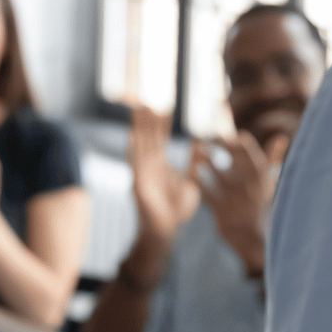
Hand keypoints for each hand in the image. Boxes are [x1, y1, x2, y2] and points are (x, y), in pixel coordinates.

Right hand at [127, 106, 198, 245]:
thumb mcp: (190, 184)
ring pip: (139, 145)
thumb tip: (200, 148)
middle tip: (145, 100)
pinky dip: (132, 150)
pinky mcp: (138, 184)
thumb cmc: (175, 210)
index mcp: (159, 165)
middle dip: (146, 120)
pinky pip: (134, 164)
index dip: (160, 124)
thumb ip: (193, 166)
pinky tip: (131, 136)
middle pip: (146, 138)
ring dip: (138, 128)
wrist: (165, 231)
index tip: (163, 107)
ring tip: (137, 111)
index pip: (159, 139)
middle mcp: (148, 166)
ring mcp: (141, 173)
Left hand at [190, 132, 285, 278]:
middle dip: (213, 143)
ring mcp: (237, 199)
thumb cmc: (257, 205)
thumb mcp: (268, 183)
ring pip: (216, 171)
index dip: (230, 138)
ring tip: (193, 151)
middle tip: (200, 139)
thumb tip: (281, 136)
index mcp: (262, 175)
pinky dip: (194, 180)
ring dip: (201, 158)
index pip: (246, 147)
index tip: (218, 135)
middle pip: (230, 155)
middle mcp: (251, 186)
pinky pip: (205, 191)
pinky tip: (187, 173)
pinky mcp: (222, 212)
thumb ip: (273, 158)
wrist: (250, 238)